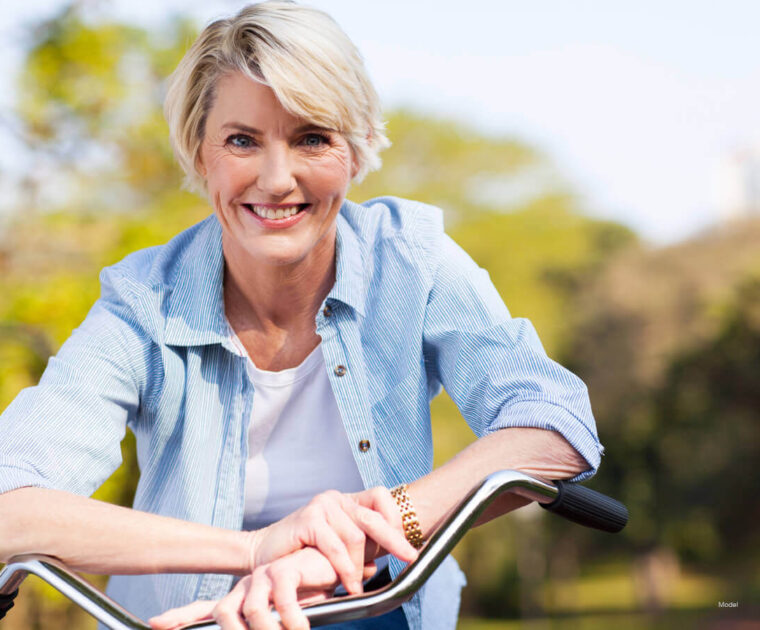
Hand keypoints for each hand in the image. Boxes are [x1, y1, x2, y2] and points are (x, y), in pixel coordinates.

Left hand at [149, 547, 374, 629]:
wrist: (333, 562)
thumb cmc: (310, 591)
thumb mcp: (284, 615)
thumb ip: (268, 623)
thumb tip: (255, 627)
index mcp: (243, 597)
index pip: (207, 610)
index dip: (181, 617)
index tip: (158, 623)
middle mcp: (248, 585)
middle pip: (223, 613)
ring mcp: (264, 576)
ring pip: (252, 612)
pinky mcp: (284, 571)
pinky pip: (280, 603)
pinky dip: (293, 620)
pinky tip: (302, 626)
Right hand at [248, 487, 415, 594]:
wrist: (262, 554)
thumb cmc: (300, 553)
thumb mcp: (336, 549)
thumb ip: (358, 549)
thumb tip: (378, 563)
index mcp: (345, 501)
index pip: (381, 497)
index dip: (396, 519)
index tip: (406, 543)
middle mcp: (336, 498)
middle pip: (374, 516)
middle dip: (395, 540)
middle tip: (410, 558)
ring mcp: (322, 505)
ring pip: (357, 536)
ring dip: (360, 566)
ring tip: (357, 585)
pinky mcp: (309, 518)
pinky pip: (336, 546)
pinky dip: (345, 568)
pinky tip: (349, 583)